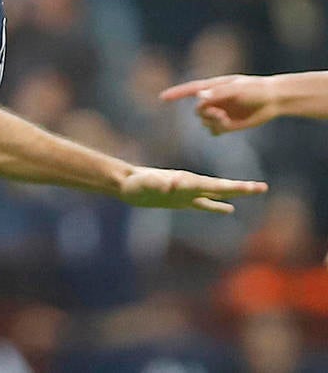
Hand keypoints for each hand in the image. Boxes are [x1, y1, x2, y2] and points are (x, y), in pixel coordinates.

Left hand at [118, 166, 267, 212]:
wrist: (126, 183)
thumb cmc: (135, 183)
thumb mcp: (146, 184)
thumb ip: (159, 184)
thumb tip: (174, 184)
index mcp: (187, 181)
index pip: (216, 185)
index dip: (235, 187)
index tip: (254, 187)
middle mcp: (190, 185)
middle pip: (221, 187)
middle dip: (242, 188)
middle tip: (263, 187)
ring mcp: (187, 193)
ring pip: (216, 194)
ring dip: (234, 194)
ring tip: (254, 191)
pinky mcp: (181, 201)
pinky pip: (203, 204)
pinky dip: (217, 206)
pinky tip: (229, 209)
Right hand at [160, 75, 276, 134]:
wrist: (273, 99)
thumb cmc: (256, 89)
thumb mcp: (237, 89)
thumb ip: (218, 93)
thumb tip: (198, 96)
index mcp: (212, 87)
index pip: (189, 90)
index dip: (175, 93)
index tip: (162, 98)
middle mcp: (213, 100)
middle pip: (198, 110)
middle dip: (205, 113)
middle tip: (219, 114)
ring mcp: (219, 112)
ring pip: (204, 121)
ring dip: (212, 121)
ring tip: (226, 119)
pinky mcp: (227, 124)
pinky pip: (213, 130)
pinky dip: (218, 129)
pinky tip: (228, 124)